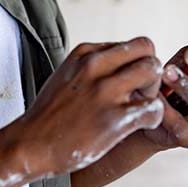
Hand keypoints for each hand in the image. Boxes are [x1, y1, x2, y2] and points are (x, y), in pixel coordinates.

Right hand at [13, 37, 163, 176]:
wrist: (33, 143)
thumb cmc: (52, 113)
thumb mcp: (68, 74)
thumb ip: (92, 64)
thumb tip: (121, 62)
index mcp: (84, 53)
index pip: (130, 43)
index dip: (135, 63)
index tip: (127, 82)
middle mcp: (94, 65)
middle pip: (146, 48)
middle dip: (150, 70)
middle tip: (140, 92)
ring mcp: (104, 90)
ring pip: (153, 71)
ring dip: (154, 91)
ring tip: (140, 107)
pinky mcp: (114, 118)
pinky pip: (154, 107)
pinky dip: (154, 118)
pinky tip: (139, 125)